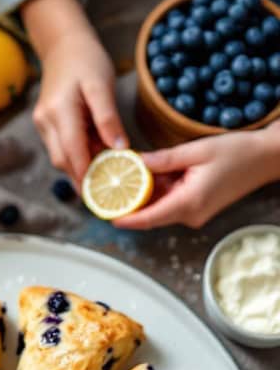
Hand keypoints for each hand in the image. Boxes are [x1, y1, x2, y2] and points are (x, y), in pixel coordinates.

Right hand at [33, 26, 127, 184]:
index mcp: (59, 111)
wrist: (64, 46)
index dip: (85, 176)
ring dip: (81, 166)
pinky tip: (95, 155)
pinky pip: (61, 148)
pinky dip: (78, 155)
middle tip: (107, 190)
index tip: (101, 196)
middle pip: (63, 161)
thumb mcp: (102, 85)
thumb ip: (109, 118)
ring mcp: (42, 125)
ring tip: (105, 171)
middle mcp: (45, 121)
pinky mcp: (45, 126)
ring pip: (61, 157)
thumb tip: (120, 150)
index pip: (71, 152)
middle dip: (83, 177)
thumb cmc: (86, 61)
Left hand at [114, 130, 276, 230]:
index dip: (126, 219)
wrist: (265, 160)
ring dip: (144, 197)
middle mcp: (191, 215)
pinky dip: (158, 193)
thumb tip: (137, 162)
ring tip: (121, 180)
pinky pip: (171, 204)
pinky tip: (146, 178)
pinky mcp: (198, 208)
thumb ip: (164, 160)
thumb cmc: (237, 153)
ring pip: (160, 209)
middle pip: (151, 216)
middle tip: (106, 193)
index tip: (106, 216)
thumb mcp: (196, 151)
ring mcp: (195, 214)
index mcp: (189, 203)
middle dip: (129, 206)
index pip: (149, 218)